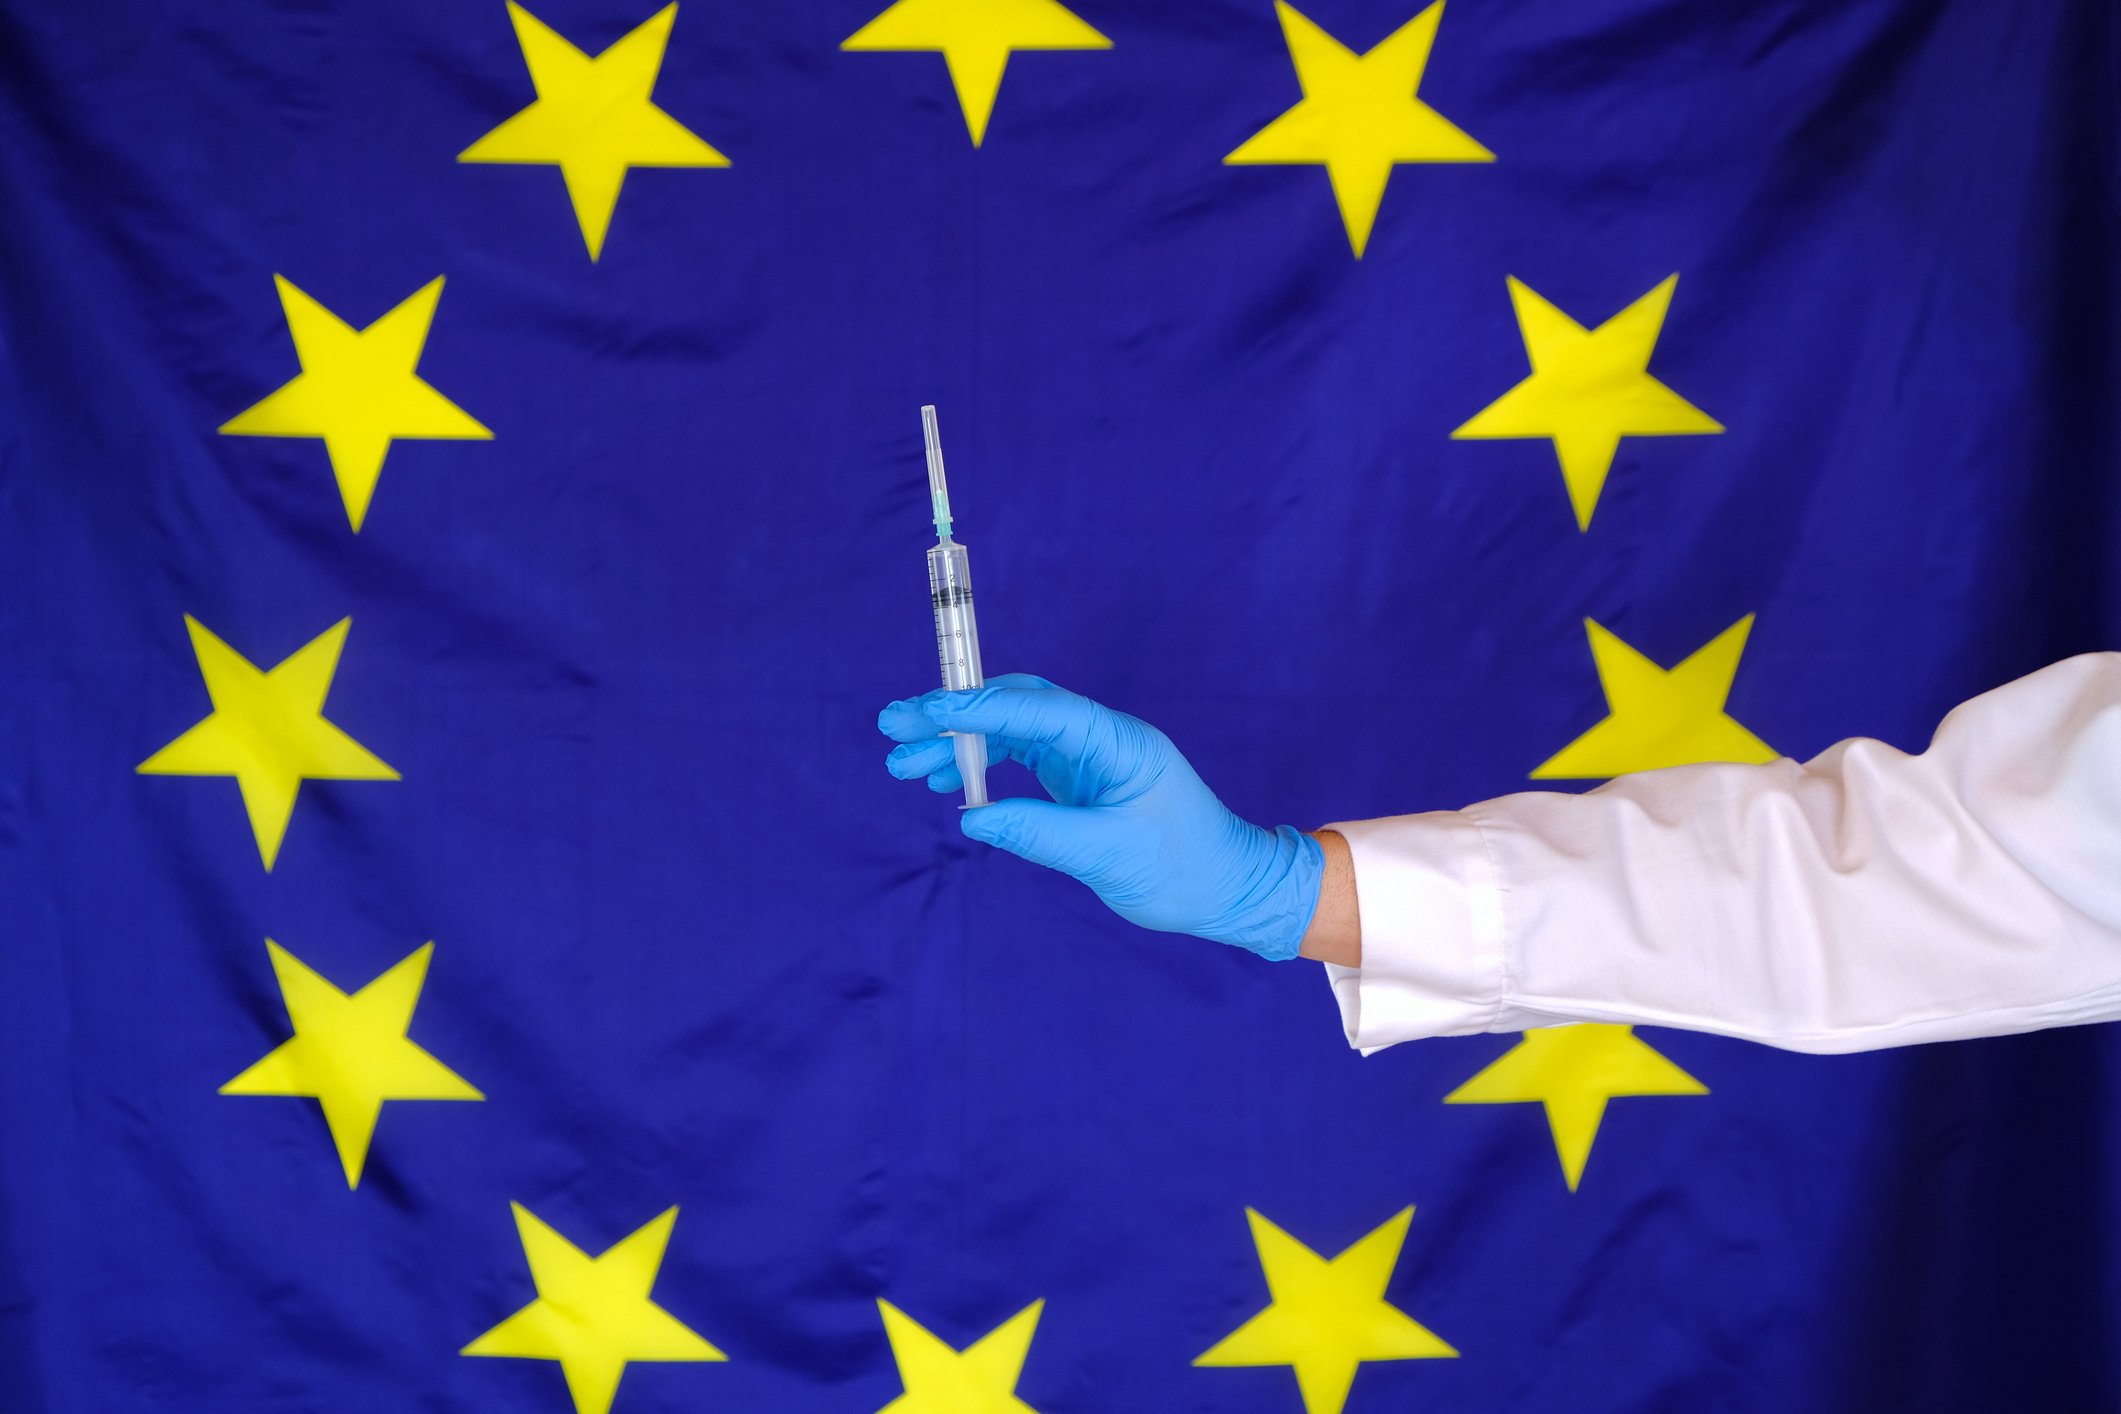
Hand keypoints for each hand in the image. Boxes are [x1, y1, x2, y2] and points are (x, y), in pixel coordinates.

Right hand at [877, 674, 1322, 960]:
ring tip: (903, 765)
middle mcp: (1100, 737)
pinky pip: (1020, 757)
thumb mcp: (1108, 856)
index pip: (1039, 709)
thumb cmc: (1182, 869)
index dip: (979, 706)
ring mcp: (1087, 754)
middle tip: (894, 727)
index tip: (927, 711)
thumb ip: (1039, 833)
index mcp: (1117, 741)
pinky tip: (947, 783)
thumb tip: (971, 817)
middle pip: (1015, 706)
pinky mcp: (1077, 777)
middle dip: (953, 715)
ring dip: (956, 742)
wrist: (1225, 888)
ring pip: (1010, 731)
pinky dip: (980, 765)